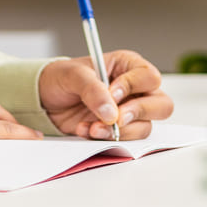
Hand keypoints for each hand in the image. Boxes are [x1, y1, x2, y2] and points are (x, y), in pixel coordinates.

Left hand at [39, 50, 173, 140]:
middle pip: (161, 105)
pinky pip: (126, 140)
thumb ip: (93, 90)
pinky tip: (86, 130)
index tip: (112, 93)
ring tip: (91, 127)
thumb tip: (111, 112)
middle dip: (137, 113)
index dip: (133, 87)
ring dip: (119, 131)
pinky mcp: (118, 131)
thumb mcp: (73, 75)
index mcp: (128, 66)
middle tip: (114, 119)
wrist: (45, 100)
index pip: (149, 77)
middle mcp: (135, 90)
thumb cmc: (61, 78)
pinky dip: (107, 140)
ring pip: (145, 127)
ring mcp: (129, 112)